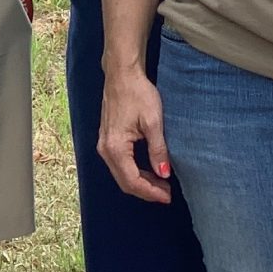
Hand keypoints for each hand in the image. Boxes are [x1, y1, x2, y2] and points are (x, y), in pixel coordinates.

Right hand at [98, 63, 172, 204]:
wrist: (122, 75)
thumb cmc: (137, 93)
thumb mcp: (153, 122)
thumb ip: (158, 150)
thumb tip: (164, 173)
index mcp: (115, 147)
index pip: (132, 181)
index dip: (150, 192)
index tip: (167, 196)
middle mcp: (105, 149)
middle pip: (125, 182)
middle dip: (146, 191)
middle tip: (167, 193)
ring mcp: (104, 145)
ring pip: (122, 174)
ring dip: (141, 182)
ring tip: (162, 184)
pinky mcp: (107, 140)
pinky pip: (120, 164)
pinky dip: (135, 172)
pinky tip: (150, 170)